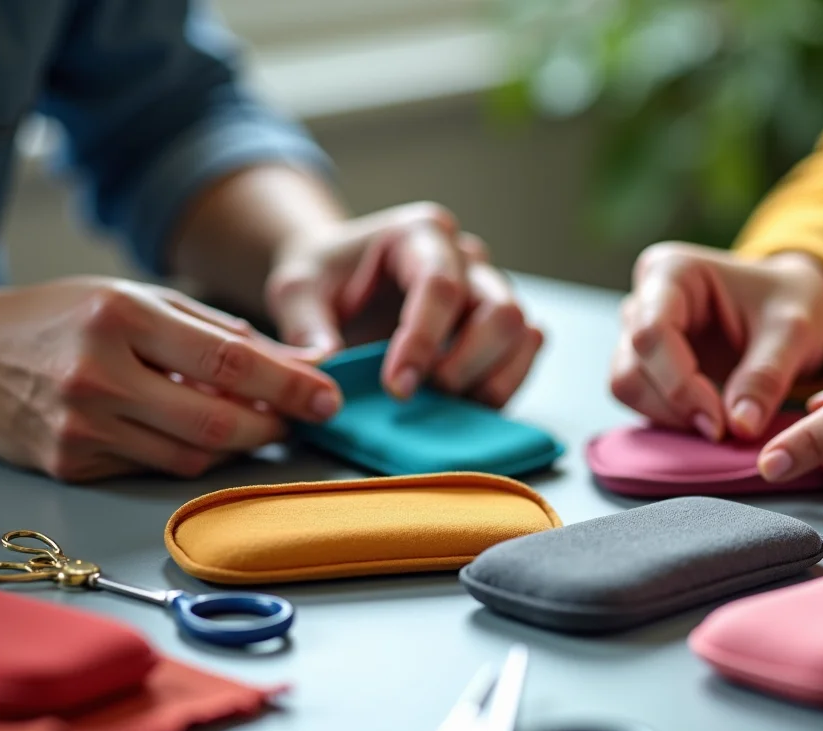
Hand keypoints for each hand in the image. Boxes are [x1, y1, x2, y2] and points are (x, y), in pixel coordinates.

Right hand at [0, 277, 342, 481]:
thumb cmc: (68, 318)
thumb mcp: (141, 299)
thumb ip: (220, 332)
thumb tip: (300, 363)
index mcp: (122, 315)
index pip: (228, 361)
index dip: (289, 385)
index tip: (329, 397)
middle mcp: (98, 374)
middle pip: (214, 422)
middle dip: (271, 426)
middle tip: (298, 419)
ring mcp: (81, 425)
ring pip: (190, 456)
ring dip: (234, 445)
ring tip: (250, 422)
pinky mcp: (70, 464)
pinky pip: (155, 468)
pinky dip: (187, 455)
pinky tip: (186, 430)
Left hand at [265, 202, 542, 407]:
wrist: (340, 279)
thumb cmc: (323, 277)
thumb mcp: (296, 290)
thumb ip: (306, 325)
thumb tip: (326, 367)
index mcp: (420, 234)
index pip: (441, 286)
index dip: (423, 341)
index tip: (395, 388)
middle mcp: (466, 256)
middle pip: (500, 310)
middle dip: (465, 364)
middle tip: (420, 395)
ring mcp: (489, 288)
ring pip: (522, 333)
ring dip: (490, 379)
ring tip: (443, 404)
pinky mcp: (499, 323)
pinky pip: (527, 349)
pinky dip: (504, 383)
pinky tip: (462, 404)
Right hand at [609, 244, 822, 441]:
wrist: (789, 306)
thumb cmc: (790, 302)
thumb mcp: (793, 331)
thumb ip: (766, 376)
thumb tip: (740, 427)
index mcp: (672, 271)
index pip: (651, 333)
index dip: (679, 385)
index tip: (718, 423)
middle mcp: (644, 299)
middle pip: (631, 365)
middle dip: (674, 405)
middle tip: (722, 430)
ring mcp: (638, 331)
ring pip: (626, 385)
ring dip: (668, 416)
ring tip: (718, 425)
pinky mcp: (645, 362)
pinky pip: (639, 398)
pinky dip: (670, 418)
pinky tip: (709, 419)